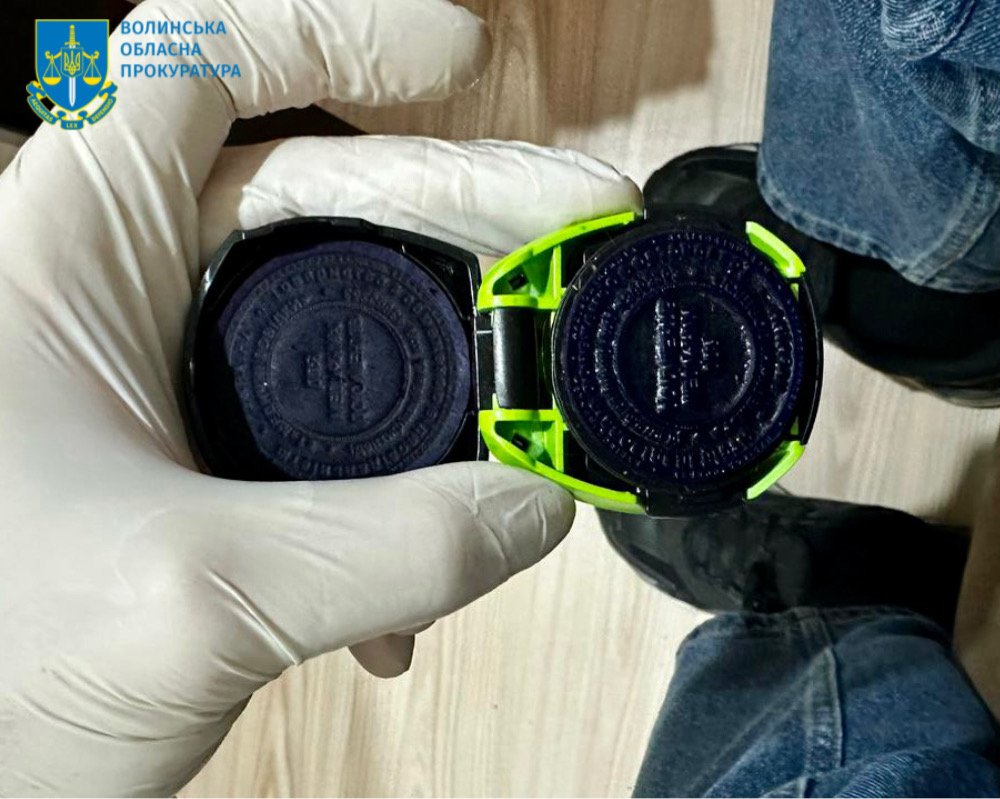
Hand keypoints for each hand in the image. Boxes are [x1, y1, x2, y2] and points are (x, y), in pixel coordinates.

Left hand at [0, 0, 639, 793]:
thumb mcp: (187, 599)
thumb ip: (387, 547)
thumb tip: (534, 504)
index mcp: (74, 250)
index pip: (204, 58)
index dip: (340, 33)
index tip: (460, 64)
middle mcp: (119, 287)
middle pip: (315, 180)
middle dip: (462, 202)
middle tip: (576, 237)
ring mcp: (162, 371)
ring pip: (334, 302)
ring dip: (444, 346)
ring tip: (534, 402)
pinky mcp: (193, 451)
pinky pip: (324, 413)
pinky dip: (396, 466)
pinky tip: (422, 563)